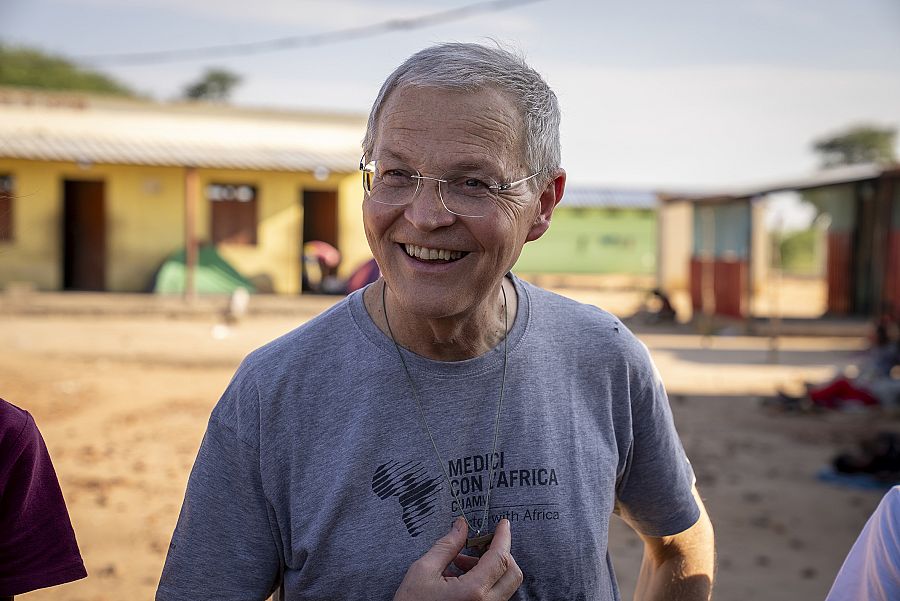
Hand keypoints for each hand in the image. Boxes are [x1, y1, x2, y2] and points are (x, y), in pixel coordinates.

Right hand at [393, 518, 522, 600]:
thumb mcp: (424, 570)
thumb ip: (447, 546)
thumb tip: (461, 526)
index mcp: (473, 592)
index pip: (500, 558)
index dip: (503, 537)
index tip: (503, 524)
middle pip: (512, 573)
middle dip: (501, 553)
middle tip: (479, 544)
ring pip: (505, 586)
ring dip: (490, 567)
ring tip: (460, 562)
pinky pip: (496, 597)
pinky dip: (486, 581)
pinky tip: (462, 577)